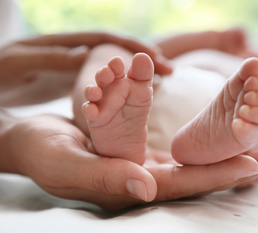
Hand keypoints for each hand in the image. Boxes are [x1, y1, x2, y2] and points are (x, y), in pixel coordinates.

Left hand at [0, 32, 172, 105]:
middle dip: (143, 57)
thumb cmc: (1, 74)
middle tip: (168, 69)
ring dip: (136, 73)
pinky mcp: (73, 83)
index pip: (107, 39)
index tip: (156, 58)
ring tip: (159, 81)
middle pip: (117, 50)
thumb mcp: (21, 63)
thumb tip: (86, 54)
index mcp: (65, 44)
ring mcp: (75, 68)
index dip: (132, 46)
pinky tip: (134, 96)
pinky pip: (105, 83)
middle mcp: (75, 53)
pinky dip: (123, 87)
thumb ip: (51, 58)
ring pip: (114, 67)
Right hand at [3, 114, 257, 210]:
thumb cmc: (46, 156)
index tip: (254, 164)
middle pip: (199, 174)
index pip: (185, 184)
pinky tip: (225, 136)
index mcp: (133, 188)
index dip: (219, 174)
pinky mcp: (142, 151)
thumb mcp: (71, 166)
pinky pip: (180, 148)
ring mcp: (146, 166)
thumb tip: (148, 188)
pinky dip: (204, 143)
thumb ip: (108, 177)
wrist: (33, 141)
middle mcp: (146, 180)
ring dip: (227, 151)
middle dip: (237, 165)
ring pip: (195, 160)